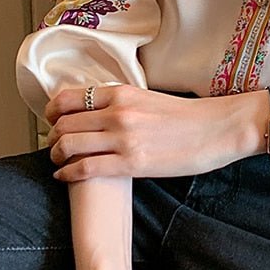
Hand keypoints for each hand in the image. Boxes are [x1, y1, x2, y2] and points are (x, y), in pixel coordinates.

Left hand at [45, 84, 266, 180]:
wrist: (217, 128)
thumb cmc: (188, 116)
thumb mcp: (149, 98)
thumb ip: (122, 103)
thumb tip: (99, 112)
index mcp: (122, 92)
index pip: (69, 98)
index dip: (52, 112)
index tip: (53, 120)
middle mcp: (118, 112)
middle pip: (62, 123)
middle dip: (52, 137)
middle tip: (55, 145)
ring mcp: (123, 138)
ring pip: (68, 146)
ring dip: (56, 156)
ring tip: (59, 162)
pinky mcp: (131, 163)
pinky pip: (85, 168)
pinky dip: (68, 173)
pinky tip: (66, 176)